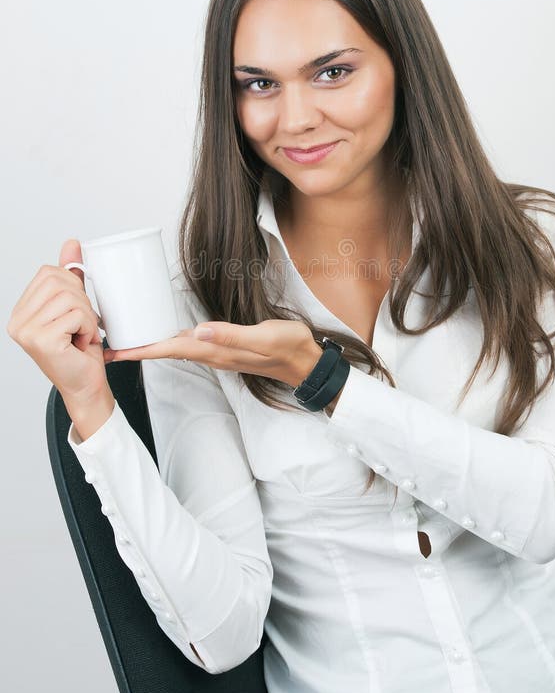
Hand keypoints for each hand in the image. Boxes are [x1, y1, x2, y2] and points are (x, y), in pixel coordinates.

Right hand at [7, 239, 112, 406]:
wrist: (86, 385)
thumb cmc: (80, 349)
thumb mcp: (76, 306)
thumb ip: (70, 276)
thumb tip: (72, 242)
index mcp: (21, 311)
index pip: (48, 273)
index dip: (72, 286)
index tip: (76, 310)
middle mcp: (17, 321)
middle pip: (59, 282)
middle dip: (82, 301)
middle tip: (82, 325)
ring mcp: (26, 331)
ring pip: (70, 297)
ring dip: (87, 316)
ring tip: (82, 335)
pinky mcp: (41, 340)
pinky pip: (76, 314)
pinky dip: (88, 328)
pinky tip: (81, 343)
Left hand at [104, 318, 322, 387]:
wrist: (307, 362)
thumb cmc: (289, 347)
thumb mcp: (265, 337)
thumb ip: (233, 334)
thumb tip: (199, 330)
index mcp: (217, 350)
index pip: (171, 349)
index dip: (142, 349)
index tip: (115, 352)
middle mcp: (213, 353)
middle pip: (167, 351)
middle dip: (138, 349)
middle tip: (108, 346)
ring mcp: (219, 353)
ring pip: (177, 349)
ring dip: (152, 346)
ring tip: (129, 340)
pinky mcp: (225, 348)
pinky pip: (191, 345)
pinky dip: (171, 341)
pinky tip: (167, 334)